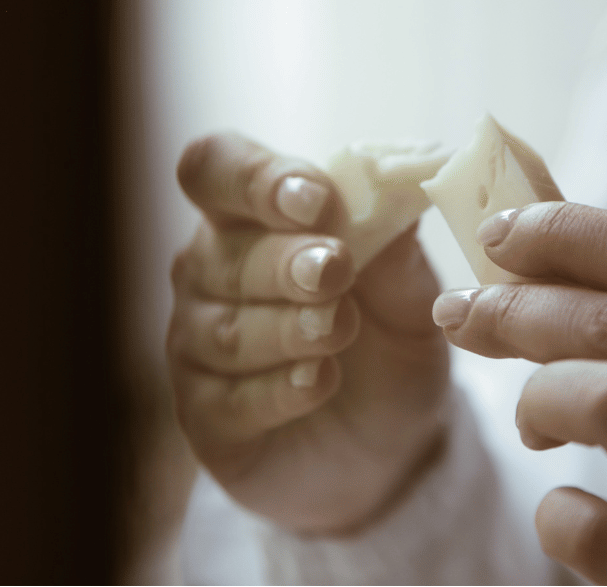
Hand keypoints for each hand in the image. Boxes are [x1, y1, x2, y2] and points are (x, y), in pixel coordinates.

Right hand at [168, 133, 448, 533]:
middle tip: (336, 269)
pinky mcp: (204, 417)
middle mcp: (210, 269)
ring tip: (339, 329)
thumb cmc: (390, 336)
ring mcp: (197, 344)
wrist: (397, 438)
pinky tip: (318, 383)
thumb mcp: (409, 286)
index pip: (218, 168)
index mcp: (253, 213)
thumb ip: (394, 240)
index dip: (257, 178)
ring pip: (224, 329)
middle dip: (285, 260)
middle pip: (222, 253)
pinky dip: (278, 391)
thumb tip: (395, 184)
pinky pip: (227, 401)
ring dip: (287, 326)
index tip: (317, 200)